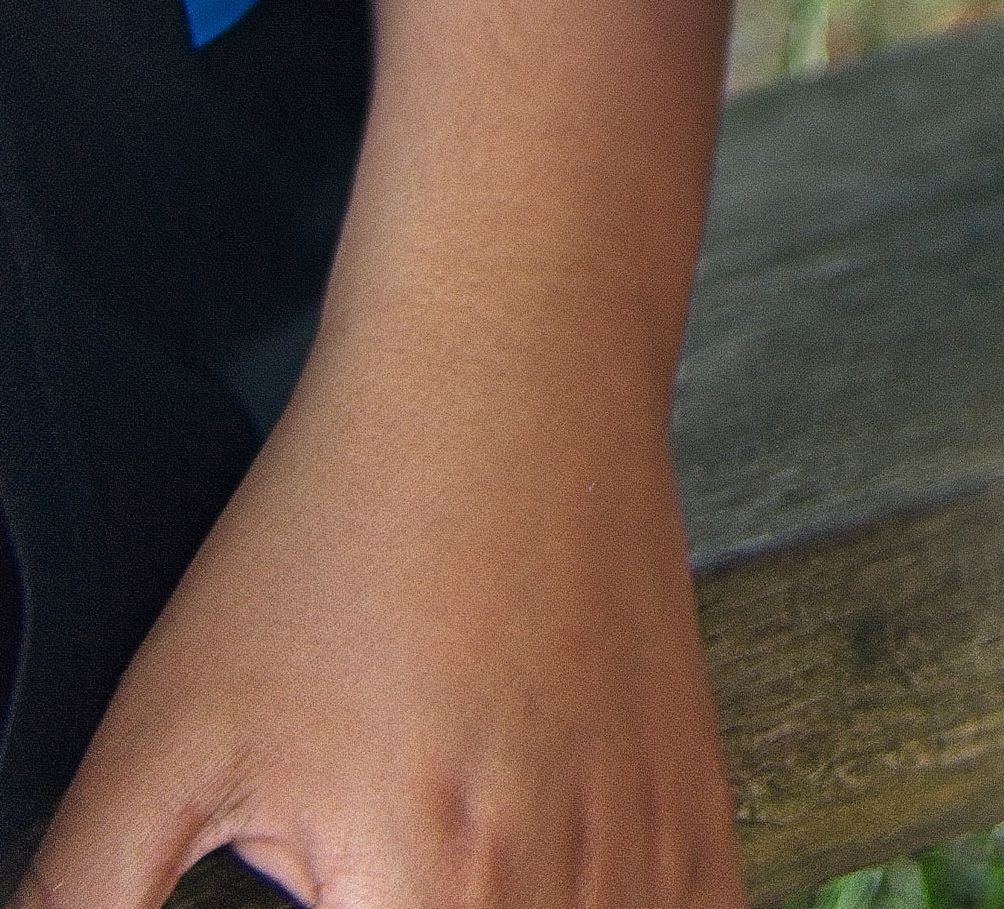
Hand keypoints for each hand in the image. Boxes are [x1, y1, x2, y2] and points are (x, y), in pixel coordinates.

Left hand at [19, 307, 735, 908]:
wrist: (510, 374)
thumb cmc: (337, 537)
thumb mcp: (161, 737)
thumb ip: (80, 896)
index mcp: (430, 906)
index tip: (298, 885)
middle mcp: (563, 899)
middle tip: (351, 864)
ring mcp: (649, 862)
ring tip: (415, 855)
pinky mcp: (698, 818)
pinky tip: (528, 882)